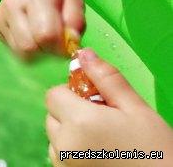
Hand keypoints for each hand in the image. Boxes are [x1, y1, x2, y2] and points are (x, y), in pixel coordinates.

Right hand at [0, 0, 84, 58]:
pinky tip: (33, 36)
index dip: (60, 46)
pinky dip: (27, 50)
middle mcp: (11, 8)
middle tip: (56, 44)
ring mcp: (1, 19)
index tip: (68, 41)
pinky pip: (14, 51)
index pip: (44, 35)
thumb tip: (69, 46)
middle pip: (28, 48)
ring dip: (37, 54)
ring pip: (19, 53)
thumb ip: (76, 22)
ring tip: (45, 40)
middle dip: (46, 52)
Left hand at [46, 49, 172, 164]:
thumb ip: (106, 79)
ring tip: (104, 139)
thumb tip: (84, 54)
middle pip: (52, 115)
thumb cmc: (157, 151)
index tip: (96, 99)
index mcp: (78, 122)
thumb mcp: (137, 109)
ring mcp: (65, 165)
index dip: (72, 92)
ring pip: (55, 138)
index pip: (53, 94)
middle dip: (72, 112)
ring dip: (70, 134)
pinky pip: (61, 158)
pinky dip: (73, 153)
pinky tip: (101, 154)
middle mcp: (65, 144)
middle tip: (104, 119)